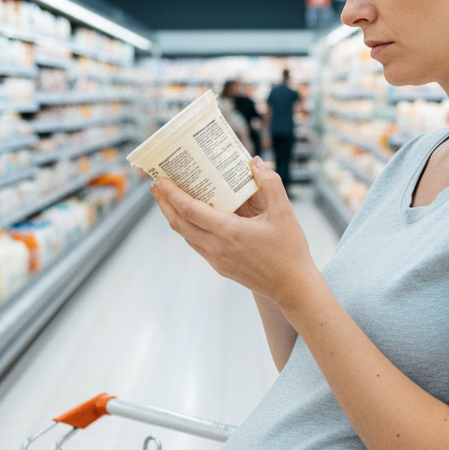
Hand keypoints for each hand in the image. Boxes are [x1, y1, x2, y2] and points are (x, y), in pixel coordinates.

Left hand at [150, 157, 317, 310]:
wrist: (292, 287)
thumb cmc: (290, 250)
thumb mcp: (284, 212)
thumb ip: (270, 183)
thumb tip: (255, 162)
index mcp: (229, 232)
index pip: (189, 210)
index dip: (170, 194)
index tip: (159, 179)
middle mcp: (217, 247)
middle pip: (179, 223)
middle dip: (164, 202)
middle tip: (156, 184)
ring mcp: (216, 259)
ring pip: (185, 235)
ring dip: (173, 216)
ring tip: (168, 198)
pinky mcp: (219, 267)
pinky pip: (196, 244)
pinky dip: (188, 228)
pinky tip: (192, 218)